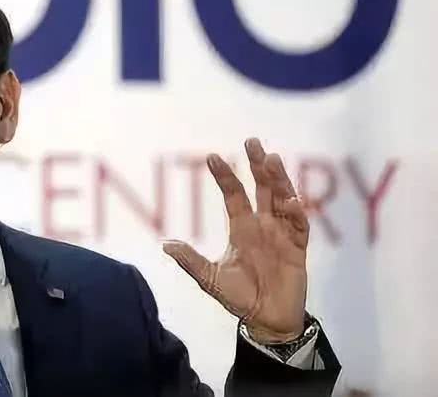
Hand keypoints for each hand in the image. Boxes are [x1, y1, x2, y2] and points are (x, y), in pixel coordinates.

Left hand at [162, 138, 308, 343]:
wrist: (266, 321)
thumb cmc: (239, 297)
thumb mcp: (210, 279)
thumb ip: (191, 261)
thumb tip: (166, 245)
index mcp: (242, 227)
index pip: (234, 195)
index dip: (225, 176)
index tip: (212, 157)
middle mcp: (262, 225)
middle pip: (262, 188)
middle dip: (258, 166)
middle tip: (252, 142)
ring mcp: (281, 234)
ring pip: (282, 199)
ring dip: (279, 180)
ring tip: (271, 160)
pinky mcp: (298, 249)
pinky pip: (299, 227)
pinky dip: (295, 214)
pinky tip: (290, 201)